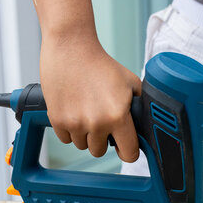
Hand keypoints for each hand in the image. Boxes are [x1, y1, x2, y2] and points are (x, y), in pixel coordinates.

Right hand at [40, 36, 140, 159]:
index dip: (128, 151)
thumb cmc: (101, 64)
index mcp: (118, 116)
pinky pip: (65, 139)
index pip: (128, 154)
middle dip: (102, 139)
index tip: (124, 146)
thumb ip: (139, 107)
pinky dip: (69, 130)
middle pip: (100, 151)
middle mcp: (96, 123)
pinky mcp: (57, 119)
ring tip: (86, 112)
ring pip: (82, 145)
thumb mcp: (131, 84)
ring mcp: (75, 123)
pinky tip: (74, 111)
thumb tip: (145, 126)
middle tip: (101, 120)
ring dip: (85, 134)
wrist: (72, 48)